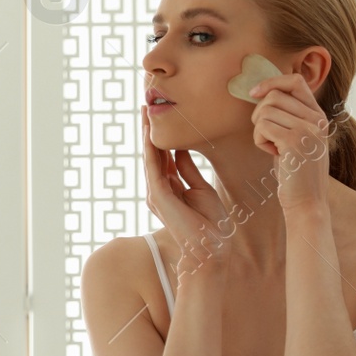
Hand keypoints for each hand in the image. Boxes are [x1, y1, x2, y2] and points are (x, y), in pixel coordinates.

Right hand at [141, 104, 230, 275]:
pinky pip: (153, 167)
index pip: (163, 156)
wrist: (211, 249)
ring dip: (146, 135)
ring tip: (144, 113)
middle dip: (149, 130)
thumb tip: (182, 150)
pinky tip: (150, 133)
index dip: (160, 136)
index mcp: (170, 188)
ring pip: (150, 158)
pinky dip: (151, 149)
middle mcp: (159, 190)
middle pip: (152, 154)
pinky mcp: (159, 197)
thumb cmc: (210, 224)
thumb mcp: (201, 189)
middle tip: (146, 106)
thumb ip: (188, 170)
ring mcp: (156, 194)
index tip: (160, 116)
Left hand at [248, 74, 331, 210]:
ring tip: (273, 147)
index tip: (255, 93)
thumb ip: (289, 115)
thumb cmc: (295, 171)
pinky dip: (259, 140)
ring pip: (265, 111)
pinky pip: (262, 127)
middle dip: (259, 114)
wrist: (306, 202)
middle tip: (267, 136)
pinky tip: (272, 154)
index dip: (272, 82)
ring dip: (260, 130)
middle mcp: (317, 119)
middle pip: (274, 96)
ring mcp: (308, 130)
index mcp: (319, 115)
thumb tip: (263, 91)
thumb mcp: (298, 137)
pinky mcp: (294, 142)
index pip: (295, 81)